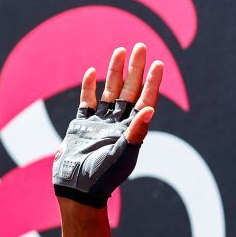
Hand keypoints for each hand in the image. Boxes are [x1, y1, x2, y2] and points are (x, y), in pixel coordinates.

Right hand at [52, 44, 163, 207]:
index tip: (158, 64)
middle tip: (140, 46)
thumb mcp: (123, 155)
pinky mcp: (81, 127)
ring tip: (120, 51)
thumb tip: (151, 110)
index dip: (152, 83)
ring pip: (110, 92)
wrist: (77, 190)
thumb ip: (136, 132)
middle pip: (129, 91)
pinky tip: (91, 72)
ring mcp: (100, 125)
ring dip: (115, 72)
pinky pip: (87, 103)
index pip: (145, 101)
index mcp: (131, 131)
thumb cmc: (103, 177)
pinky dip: (88, 88)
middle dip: (135, 69)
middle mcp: (117, 125)